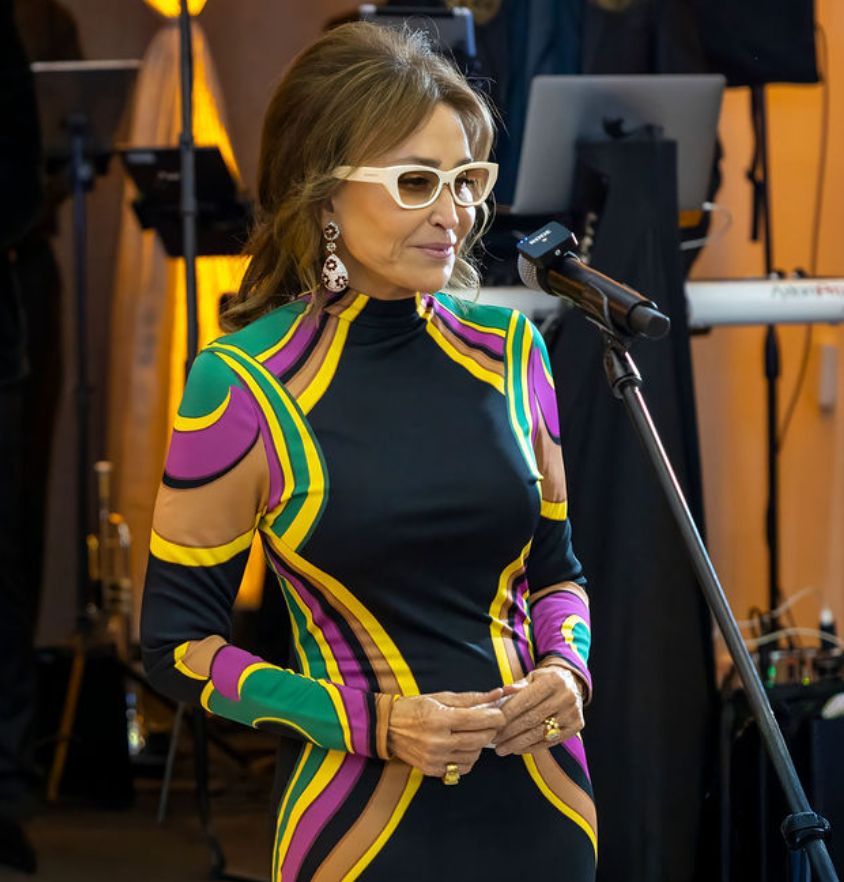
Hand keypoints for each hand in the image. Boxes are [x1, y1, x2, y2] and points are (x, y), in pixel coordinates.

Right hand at [387, 688, 507, 776]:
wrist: (387, 728)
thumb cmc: (414, 708)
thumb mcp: (440, 698)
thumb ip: (470, 698)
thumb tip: (496, 694)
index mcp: (439, 719)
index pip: (477, 719)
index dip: (494, 716)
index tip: (500, 713)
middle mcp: (438, 741)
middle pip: (480, 739)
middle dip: (490, 730)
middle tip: (490, 723)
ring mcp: (435, 759)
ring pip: (474, 755)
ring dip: (479, 744)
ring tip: (472, 734)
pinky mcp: (433, 770)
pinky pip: (461, 768)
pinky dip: (468, 758)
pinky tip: (462, 747)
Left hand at [494, 664, 583, 756]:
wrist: (572, 684)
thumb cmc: (545, 681)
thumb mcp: (533, 677)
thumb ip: (518, 686)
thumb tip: (502, 691)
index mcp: (553, 680)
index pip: (526, 700)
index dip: (509, 713)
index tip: (494, 722)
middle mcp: (566, 696)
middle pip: (532, 719)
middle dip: (510, 731)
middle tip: (494, 739)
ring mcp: (572, 713)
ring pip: (540, 733)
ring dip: (518, 743)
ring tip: (502, 748)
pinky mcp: (576, 726)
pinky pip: (550, 741)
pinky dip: (531, 747)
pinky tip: (517, 749)